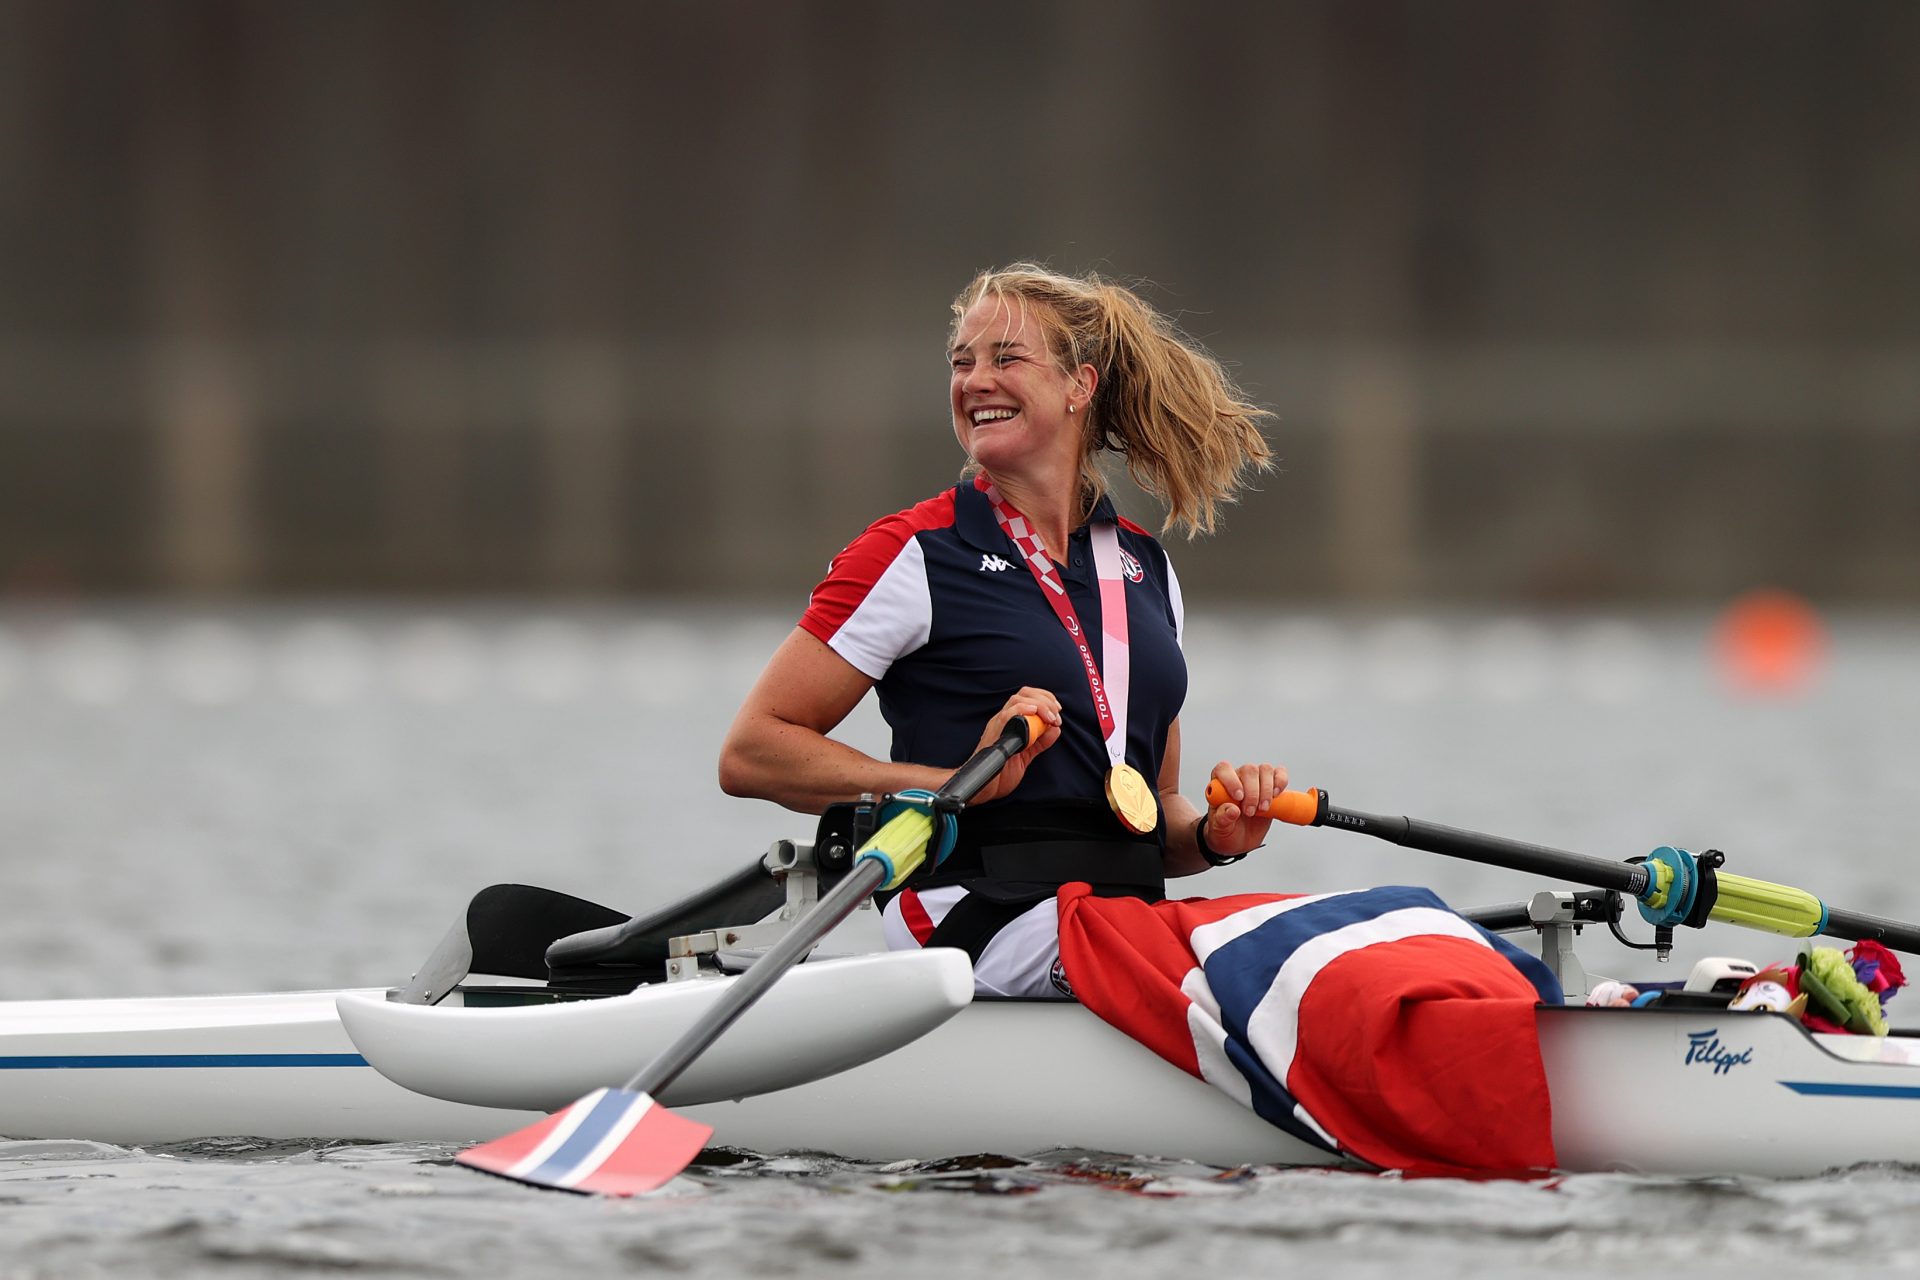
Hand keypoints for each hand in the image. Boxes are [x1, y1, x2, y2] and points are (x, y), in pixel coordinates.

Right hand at [970, 687, 1062, 803]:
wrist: (984, 788)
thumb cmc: (1001, 773)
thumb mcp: (1027, 755)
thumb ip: (1040, 742)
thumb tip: (1055, 729)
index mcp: (1010, 722)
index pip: (1027, 697)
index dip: (1045, 698)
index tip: (1057, 710)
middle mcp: (1003, 719)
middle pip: (1024, 694)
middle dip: (1045, 699)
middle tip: (1056, 715)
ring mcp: (998, 725)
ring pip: (1017, 700)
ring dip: (1039, 706)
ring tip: (1050, 718)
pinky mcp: (994, 734)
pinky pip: (1007, 715)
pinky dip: (1022, 710)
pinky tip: (1034, 712)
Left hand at [1200, 760, 1287, 856]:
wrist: (1239, 839)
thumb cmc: (1226, 830)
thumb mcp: (1219, 829)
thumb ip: (1222, 818)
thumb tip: (1233, 810)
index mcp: (1220, 784)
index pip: (1223, 769)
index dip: (1231, 780)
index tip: (1238, 797)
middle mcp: (1238, 777)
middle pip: (1249, 770)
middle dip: (1252, 792)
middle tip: (1250, 812)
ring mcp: (1255, 780)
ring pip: (1265, 770)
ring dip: (1267, 790)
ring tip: (1263, 809)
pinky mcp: (1271, 786)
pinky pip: (1279, 773)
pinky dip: (1281, 781)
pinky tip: (1276, 795)